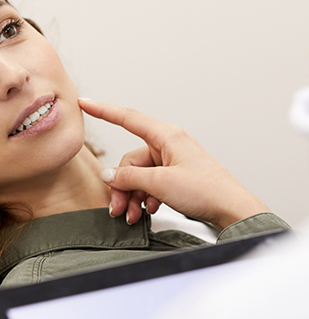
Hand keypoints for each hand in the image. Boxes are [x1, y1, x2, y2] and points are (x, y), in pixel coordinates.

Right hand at [79, 99, 268, 229]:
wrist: (233, 210)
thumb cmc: (207, 191)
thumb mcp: (161, 183)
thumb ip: (130, 177)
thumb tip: (108, 175)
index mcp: (166, 136)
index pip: (128, 118)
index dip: (103, 110)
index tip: (85, 103)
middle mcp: (168, 145)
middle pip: (130, 161)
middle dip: (122, 186)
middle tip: (118, 208)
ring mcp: (172, 161)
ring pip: (138, 175)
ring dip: (132, 196)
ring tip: (133, 216)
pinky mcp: (176, 176)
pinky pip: (150, 183)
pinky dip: (145, 198)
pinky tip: (148, 211)